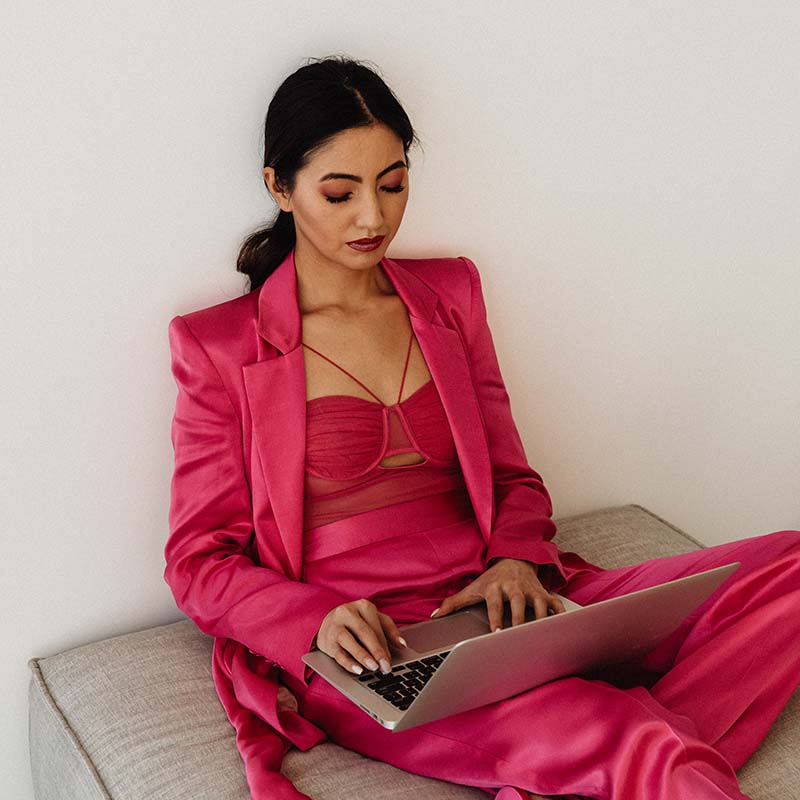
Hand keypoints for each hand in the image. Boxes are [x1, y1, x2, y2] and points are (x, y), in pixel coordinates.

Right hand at [315, 598, 406, 675]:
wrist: (326, 623)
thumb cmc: (355, 622)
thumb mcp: (373, 620)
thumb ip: (389, 630)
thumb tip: (402, 644)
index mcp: (362, 606)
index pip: (376, 626)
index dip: (385, 644)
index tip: (390, 661)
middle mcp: (347, 613)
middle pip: (364, 632)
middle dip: (376, 651)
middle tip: (385, 667)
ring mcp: (335, 626)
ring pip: (349, 640)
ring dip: (362, 655)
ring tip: (373, 667)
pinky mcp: (327, 640)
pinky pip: (338, 653)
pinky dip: (348, 662)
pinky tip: (358, 670)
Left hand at [430, 558, 565, 630]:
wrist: (514, 559)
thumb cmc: (491, 579)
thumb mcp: (472, 587)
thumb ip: (453, 603)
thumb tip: (434, 616)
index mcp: (495, 587)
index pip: (495, 604)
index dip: (495, 618)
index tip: (495, 633)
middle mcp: (515, 587)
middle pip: (518, 603)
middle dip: (519, 620)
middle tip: (517, 638)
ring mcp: (532, 590)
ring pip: (540, 605)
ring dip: (541, 620)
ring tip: (539, 638)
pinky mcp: (545, 593)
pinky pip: (556, 604)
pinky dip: (560, 616)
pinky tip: (561, 629)